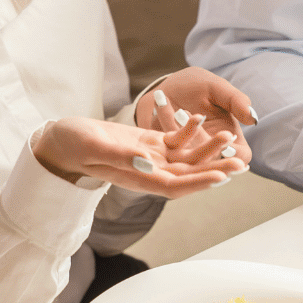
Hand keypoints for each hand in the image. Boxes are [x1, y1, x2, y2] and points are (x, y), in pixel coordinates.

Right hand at [32, 116, 240, 196]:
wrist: (59, 140)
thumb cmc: (71, 144)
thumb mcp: (93, 147)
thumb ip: (121, 156)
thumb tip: (149, 162)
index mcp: (136, 177)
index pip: (175, 184)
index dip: (199, 181)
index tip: (222, 176)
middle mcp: (147, 170)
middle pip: (187, 173)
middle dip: (215, 168)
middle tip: (243, 162)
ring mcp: (149, 157)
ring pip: (185, 156)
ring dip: (207, 149)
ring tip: (230, 139)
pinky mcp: (147, 142)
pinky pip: (173, 140)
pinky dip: (188, 131)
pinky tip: (200, 119)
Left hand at [135, 67, 254, 169]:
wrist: (168, 85)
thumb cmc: (198, 85)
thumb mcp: (217, 88)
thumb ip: (235, 101)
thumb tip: (253, 119)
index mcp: (228, 135)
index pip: (241, 156)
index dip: (237, 154)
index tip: (227, 138)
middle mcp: (208, 148)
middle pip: (211, 158)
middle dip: (200, 136)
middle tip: (191, 113)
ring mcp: (187, 152)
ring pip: (187, 153)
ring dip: (180, 128)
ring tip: (176, 105)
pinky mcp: (166, 149)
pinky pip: (165, 141)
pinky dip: (164, 119)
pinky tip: (161, 100)